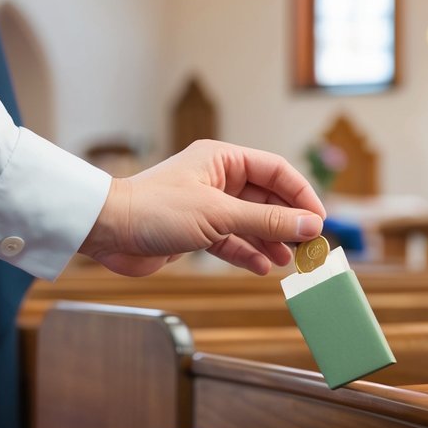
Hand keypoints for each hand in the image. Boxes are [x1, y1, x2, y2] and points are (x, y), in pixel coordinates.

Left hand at [79, 140, 326, 276]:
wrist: (108, 231)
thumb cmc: (156, 210)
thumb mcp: (219, 215)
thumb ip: (267, 222)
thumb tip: (311, 225)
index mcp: (223, 160)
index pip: (275, 171)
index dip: (301, 194)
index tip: (319, 220)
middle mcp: (217, 179)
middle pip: (266, 199)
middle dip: (288, 223)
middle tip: (309, 247)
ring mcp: (206, 206)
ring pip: (250, 222)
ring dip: (270, 241)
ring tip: (289, 262)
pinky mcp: (195, 231)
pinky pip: (231, 241)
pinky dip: (247, 253)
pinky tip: (261, 267)